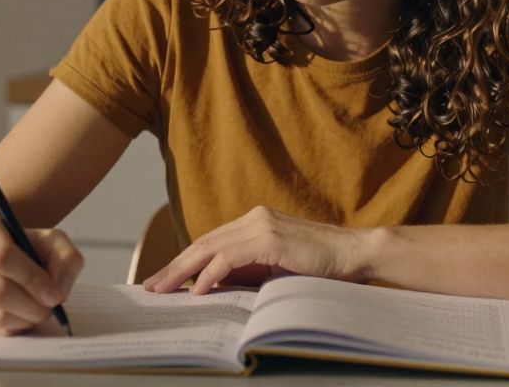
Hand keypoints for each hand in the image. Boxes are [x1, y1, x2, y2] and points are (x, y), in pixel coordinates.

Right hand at [0, 211, 83, 334]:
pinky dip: (10, 328)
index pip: (1, 256)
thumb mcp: (51, 240)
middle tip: (49, 309)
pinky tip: (21, 316)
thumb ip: (66, 259)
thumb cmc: (23, 246)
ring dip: (23, 320)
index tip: (54, 294)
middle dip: (30, 306)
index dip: (32, 280)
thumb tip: (58, 291)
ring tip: (37, 312)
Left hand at [141, 206, 367, 294]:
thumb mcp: (277, 268)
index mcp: (255, 222)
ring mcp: (261, 225)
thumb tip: (213, 287)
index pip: (210, 242)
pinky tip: (196, 290)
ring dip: (182, 271)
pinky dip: (210, 274)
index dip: (184, 261)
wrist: (357, 255)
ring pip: (209, 248)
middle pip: (203, 243)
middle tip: (150, 286)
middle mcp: (254, 218)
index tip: (164, 280)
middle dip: (174, 266)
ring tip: (162, 289)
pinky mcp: (270, 239)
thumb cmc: (323, 266)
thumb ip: (249, 272)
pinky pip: (229, 258)